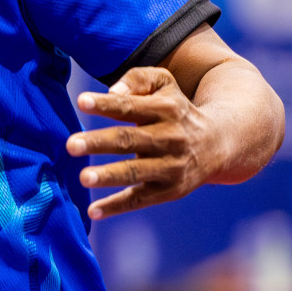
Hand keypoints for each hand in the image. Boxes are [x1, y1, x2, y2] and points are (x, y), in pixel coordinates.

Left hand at [66, 66, 222, 220]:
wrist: (220, 143)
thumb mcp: (165, 85)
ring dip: (109, 176)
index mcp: (165, 109)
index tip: (81, 101)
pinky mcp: (170, 190)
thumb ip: (138, 80)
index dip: (106, 104)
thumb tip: (112, 91)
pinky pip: (140, 199)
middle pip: (129, 140)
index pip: (130, 106)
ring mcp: (171, 167)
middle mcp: (170, 138)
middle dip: (99, 142)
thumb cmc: (177, 110)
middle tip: (70, 145)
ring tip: (83, 178)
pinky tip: (93, 210)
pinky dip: (116, 206)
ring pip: (136, 172)